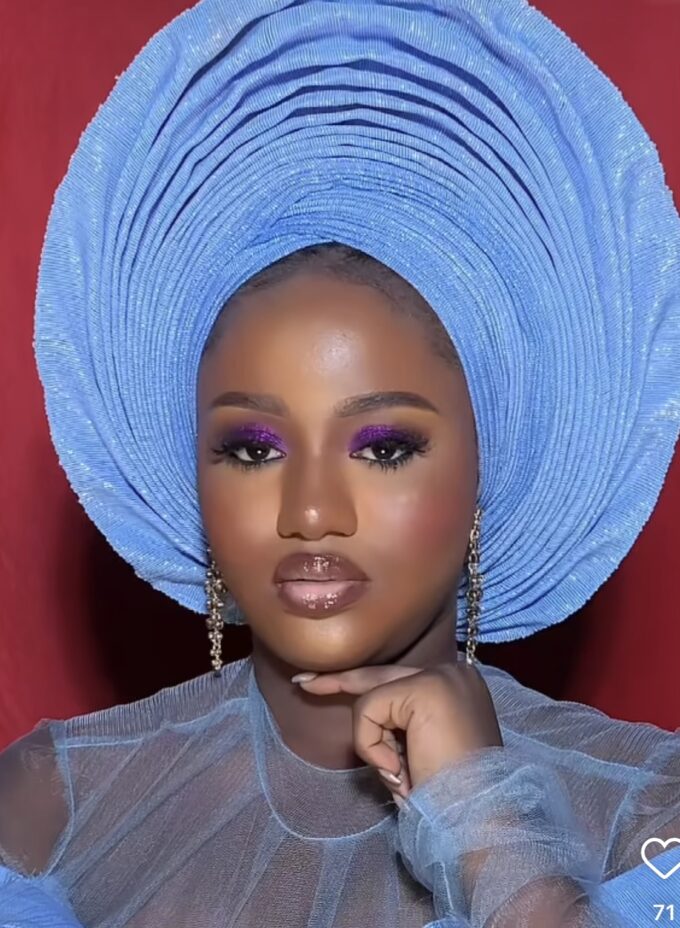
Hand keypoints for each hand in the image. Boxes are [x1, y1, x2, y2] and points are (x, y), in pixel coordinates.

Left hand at [292, 656, 502, 805]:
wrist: (478, 819)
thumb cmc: (449, 797)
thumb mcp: (420, 751)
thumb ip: (400, 724)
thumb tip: (365, 711)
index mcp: (455, 687)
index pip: (395, 678)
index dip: (357, 682)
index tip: (318, 681)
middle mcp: (453, 673)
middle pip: (378, 675)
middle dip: (335, 681)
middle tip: (300, 683)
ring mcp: (441, 677)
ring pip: (370, 699)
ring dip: (374, 746)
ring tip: (403, 776)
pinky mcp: (426, 689)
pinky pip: (370, 711)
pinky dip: (372, 746)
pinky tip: (399, 769)